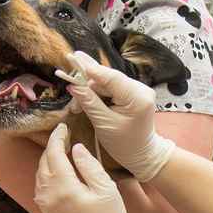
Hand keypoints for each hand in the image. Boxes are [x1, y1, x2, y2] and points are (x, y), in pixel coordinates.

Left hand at [34, 123, 130, 212]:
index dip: (57, 137)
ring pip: (39, 173)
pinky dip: (46, 172)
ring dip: (48, 159)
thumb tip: (77, 148)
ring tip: (61, 150)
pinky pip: (40, 185)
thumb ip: (89, 165)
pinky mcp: (47, 211)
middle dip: (52, 146)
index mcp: (64, 187)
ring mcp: (46, 204)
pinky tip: (57, 170)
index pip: (54, 153)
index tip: (63, 127)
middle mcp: (49, 194)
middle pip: (44, 162)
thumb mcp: (106, 189)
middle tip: (64, 136)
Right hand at [67, 51, 174, 181]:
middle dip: (87, 84)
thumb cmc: (124, 143)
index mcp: (137, 98)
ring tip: (78, 106)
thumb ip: (89, 102)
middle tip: (69, 86)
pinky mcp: (134, 92)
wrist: (142, 154)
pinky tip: (89, 101)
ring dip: (91, 91)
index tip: (73, 58)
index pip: (111, 77)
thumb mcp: (103, 123)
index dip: (90, 68)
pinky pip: (112, 87)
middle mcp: (141, 89)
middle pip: (107, 78)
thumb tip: (72, 84)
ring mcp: (139, 89)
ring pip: (107, 82)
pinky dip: (99, 93)